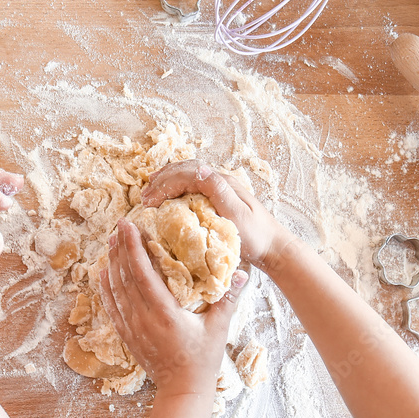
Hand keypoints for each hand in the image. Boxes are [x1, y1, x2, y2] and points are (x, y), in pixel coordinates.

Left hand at [100, 219, 247, 396]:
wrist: (182, 391)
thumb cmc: (202, 361)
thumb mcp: (218, 329)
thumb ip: (228, 299)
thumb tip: (242, 273)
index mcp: (164, 313)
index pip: (143, 273)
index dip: (134, 247)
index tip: (130, 226)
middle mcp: (143, 318)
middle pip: (125, 276)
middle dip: (121, 248)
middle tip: (119, 226)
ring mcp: (132, 328)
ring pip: (116, 290)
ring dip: (112, 263)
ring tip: (111, 242)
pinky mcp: (127, 336)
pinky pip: (111, 307)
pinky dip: (105, 288)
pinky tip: (103, 273)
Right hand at [140, 160, 296, 272]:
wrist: (274, 247)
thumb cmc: (256, 236)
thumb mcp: (237, 216)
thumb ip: (219, 192)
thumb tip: (199, 170)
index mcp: (223, 183)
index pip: (188, 173)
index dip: (165, 184)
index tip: (150, 202)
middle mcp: (220, 181)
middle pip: (185, 169)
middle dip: (161, 180)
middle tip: (144, 198)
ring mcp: (220, 188)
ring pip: (187, 174)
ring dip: (166, 181)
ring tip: (150, 193)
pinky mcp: (218, 198)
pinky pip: (192, 185)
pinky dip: (175, 187)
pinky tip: (167, 198)